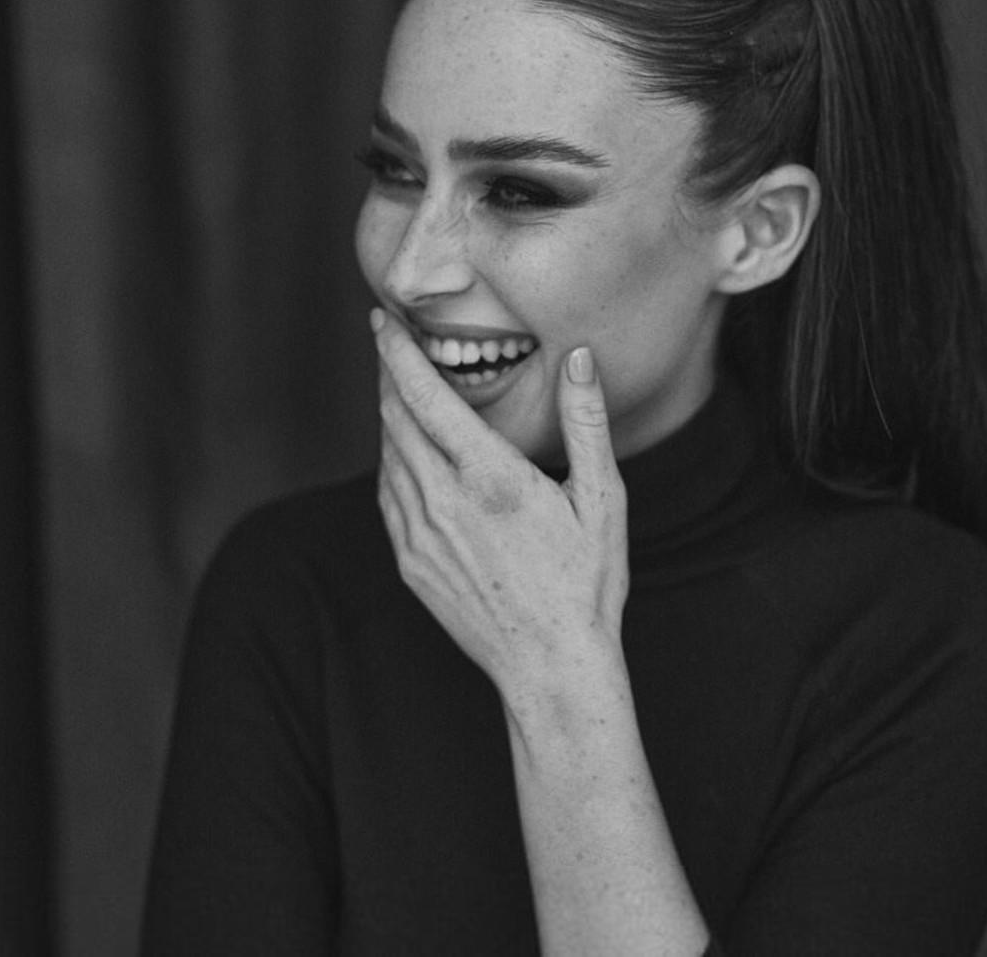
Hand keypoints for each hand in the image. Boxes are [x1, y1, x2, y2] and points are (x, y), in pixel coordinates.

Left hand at [372, 309, 628, 702]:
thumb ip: (586, 421)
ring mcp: (420, 535)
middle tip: (390, 341)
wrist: (551, 665)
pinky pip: (387, 494)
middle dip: (388, 372)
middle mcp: (443, 501)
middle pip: (395, 417)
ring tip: (399, 388)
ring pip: (387, 454)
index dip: (397, 352)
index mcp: (489, 477)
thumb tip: (579, 358)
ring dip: (388, 414)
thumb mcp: (602, 497)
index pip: (424, 396)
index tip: (383, 321)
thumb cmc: (587, 581)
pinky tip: (405, 450)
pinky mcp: (410, 562)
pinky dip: (391, 459)